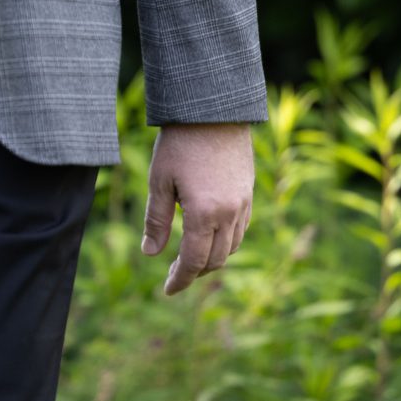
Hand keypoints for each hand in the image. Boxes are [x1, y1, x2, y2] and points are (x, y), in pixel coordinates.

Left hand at [141, 122, 253, 296]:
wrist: (214, 109)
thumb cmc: (179, 143)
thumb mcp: (159, 181)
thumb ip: (156, 221)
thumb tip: (150, 254)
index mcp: (203, 214)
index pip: (193, 261)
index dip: (180, 280)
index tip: (167, 291)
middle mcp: (229, 213)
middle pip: (215, 260)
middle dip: (194, 273)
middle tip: (173, 276)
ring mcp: (243, 203)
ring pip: (231, 247)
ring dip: (211, 259)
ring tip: (189, 259)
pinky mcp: (249, 192)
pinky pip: (240, 229)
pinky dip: (225, 242)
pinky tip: (208, 237)